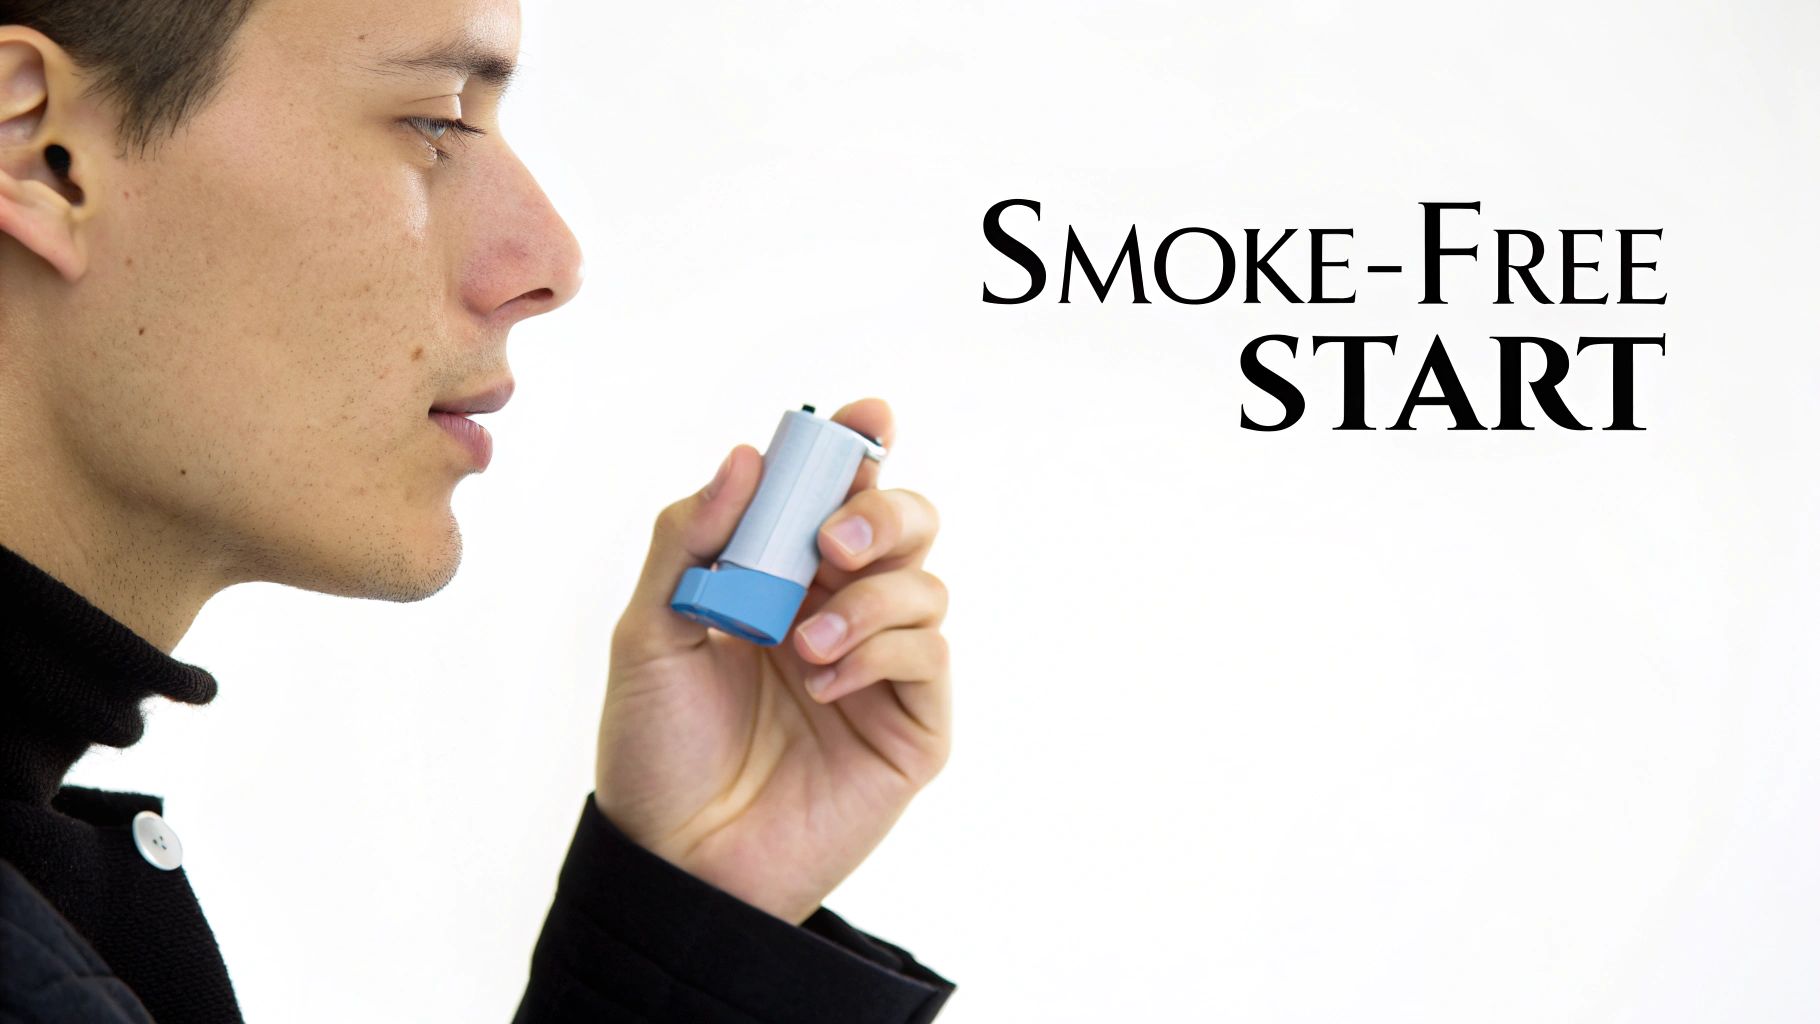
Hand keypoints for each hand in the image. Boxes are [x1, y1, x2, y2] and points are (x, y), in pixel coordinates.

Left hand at [596, 397, 951, 924]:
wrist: (674, 861)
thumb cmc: (655, 749)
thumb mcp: (648, 631)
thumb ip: (690, 539)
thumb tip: (744, 454)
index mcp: (781, 578)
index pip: (836, 493)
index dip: (860, 447)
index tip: (867, 418)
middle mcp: (841, 611)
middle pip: (907, 523)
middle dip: (882, 512)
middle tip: (833, 542)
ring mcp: (882, 670)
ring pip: (925, 585)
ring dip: (867, 599)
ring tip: (801, 647)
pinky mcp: (912, 728)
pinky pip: (929, 656)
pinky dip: (881, 652)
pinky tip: (822, 683)